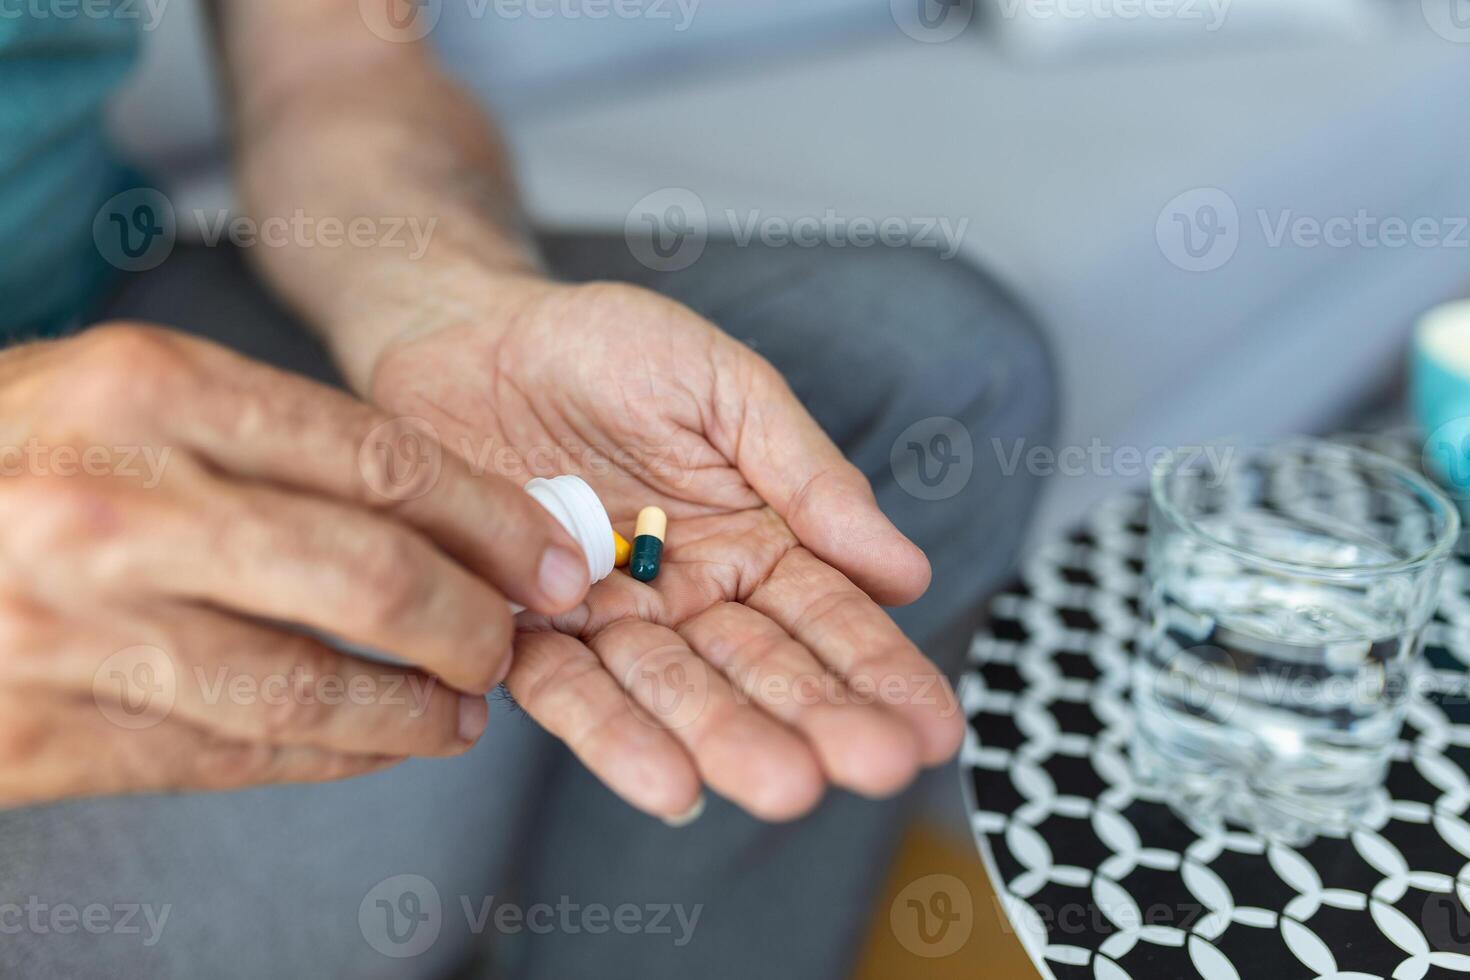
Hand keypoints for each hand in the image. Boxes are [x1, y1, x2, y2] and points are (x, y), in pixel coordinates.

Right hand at [0, 324, 592, 805]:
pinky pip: (231, 755)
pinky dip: (327, 756)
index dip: (491, 522)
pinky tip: (372, 743)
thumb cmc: (0, 456)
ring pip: (309, 690)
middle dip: (473, 622)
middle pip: (369, 579)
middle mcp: (113, 505)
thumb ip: (257, 440)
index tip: (551, 558)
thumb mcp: (111, 396)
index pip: (380, 460)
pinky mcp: (42, 735)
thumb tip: (430, 514)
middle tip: (512, 642)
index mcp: (144, 387)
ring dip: (414, 710)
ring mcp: (71, 628)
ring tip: (462, 709)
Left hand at [367, 279, 965, 821]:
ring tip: (779, 786)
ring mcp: (609, 620)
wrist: (471, 333)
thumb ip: (805, 474)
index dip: (884, 671)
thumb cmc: (606, 347)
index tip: (934, 729)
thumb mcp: (724, 387)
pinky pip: (568, 689)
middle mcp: (690, 596)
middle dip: (816, 720)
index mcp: (754, 540)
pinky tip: (666, 783)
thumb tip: (904, 571)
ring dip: (725, 740)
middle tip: (869, 767)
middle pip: (760, 670)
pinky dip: (610, 735)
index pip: (831, 617)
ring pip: (674, 692)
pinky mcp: (523, 631)